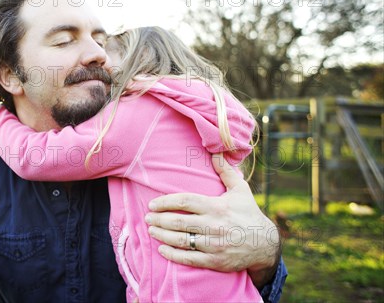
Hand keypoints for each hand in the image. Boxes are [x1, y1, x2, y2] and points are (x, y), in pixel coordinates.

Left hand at [144, 154, 280, 286]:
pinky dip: (172, 254)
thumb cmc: (249, 214)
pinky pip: (189, 259)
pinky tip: (162, 249)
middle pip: (178, 221)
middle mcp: (213, 225)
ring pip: (180, 240)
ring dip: (162, 235)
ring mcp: (214, 244)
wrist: (265, 245)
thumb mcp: (240, 190)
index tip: (153, 204)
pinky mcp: (215, 261)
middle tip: (148, 217)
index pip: (184, 201)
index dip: (165, 202)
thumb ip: (226, 171)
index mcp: (216, 206)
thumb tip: (216, 152)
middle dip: (159, 219)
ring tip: (151, 230)